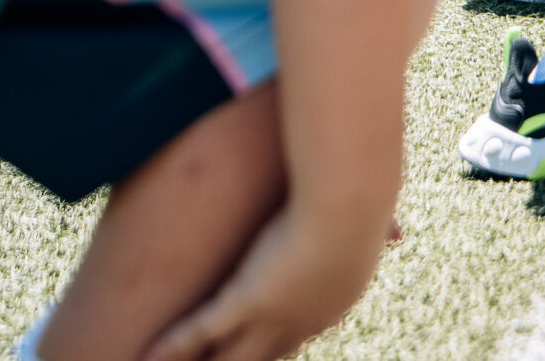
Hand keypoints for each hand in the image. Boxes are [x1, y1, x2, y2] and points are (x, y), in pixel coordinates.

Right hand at [143, 200, 386, 360]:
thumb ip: (381, 229)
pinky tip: (144, 359)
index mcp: (335, 301)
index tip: (265, 350)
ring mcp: (274, 316)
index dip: (277, 346)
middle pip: (263, 357)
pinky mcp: (246, 300)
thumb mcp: (370, 225)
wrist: (353, 199)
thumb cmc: (366, 200)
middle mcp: (305, 321)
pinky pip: (198, 333)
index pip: (299, 334)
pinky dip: (171, 348)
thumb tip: (400, 233)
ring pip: (229, 358)